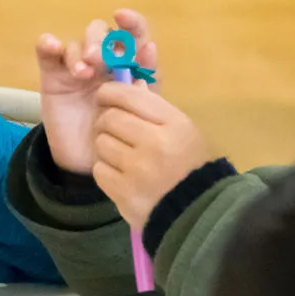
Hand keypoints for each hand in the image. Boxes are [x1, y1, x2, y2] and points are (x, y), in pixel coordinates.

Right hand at [35, 11, 158, 175]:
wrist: (88, 163)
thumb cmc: (118, 136)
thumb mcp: (139, 112)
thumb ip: (147, 84)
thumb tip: (149, 48)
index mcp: (126, 67)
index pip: (131, 36)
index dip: (130, 22)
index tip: (123, 17)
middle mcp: (101, 63)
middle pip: (99, 34)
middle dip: (99, 41)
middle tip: (97, 60)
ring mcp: (75, 68)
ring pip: (75, 44)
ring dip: (79, 52)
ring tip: (81, 74)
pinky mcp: (52, 76)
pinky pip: (47, 52)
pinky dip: (48, 44)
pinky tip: (52, 47)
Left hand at [91, 83, 212, 226]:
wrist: (195, 213)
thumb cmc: (189, 165)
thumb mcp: (182, 131)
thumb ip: (155, 108)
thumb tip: (131, 83)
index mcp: (174, 125)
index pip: (131, 96)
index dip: (111, 91)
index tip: (105, 94)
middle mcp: (155, 144)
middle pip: (110, 118)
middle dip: (107, 121)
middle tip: (113, 129)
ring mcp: (137, 169)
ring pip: (101, 143)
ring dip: (106, 147)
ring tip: (121, 155)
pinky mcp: (123, 192)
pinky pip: (99, 169)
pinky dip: (106, 170)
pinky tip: (120, 174)